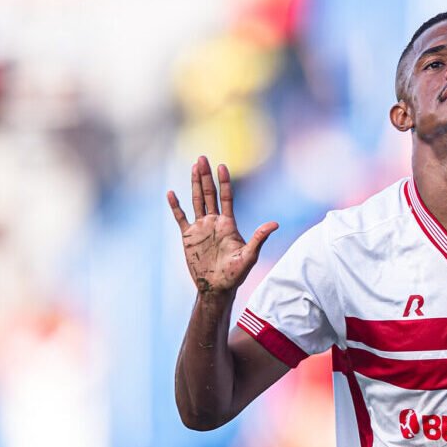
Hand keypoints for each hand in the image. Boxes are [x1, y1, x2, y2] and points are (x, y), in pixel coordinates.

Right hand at [167, 156, 277, 294]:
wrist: (216, 288)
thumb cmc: (235, 274)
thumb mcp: (249, 256)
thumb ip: (259, 238)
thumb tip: (275, 223)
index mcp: (228, 224)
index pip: (226, 197)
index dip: (224, 181)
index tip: (222, 166)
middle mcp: (214, 222)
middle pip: (209, 194)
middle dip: (206, 176)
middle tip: (202, 158)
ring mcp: (201, 228)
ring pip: (196, 201)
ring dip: (194, 184)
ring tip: (193, 166)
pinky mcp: (188, 237)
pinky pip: (180, 218)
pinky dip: (176, 206)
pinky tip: (171, 193)